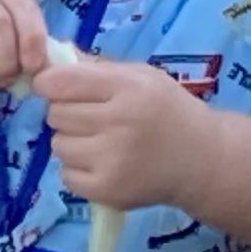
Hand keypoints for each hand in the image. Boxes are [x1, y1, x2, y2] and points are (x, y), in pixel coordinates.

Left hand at [33, 55, 212, 212]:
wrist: (204, 161)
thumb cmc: (168, 110)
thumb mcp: (140, 76)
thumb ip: (95, 67)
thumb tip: (46, 60)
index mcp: (128, 87)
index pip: (60, 82)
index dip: (49, 83)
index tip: (56, 88)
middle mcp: (120, 123)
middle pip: (55, 114)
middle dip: (66, 113)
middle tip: (91, 118)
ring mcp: (113, 161)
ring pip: (58, 145)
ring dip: (71, 142)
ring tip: (100, 142)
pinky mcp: (109, 191)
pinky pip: (65, 175)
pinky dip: (77, 170)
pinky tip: (103, 164)